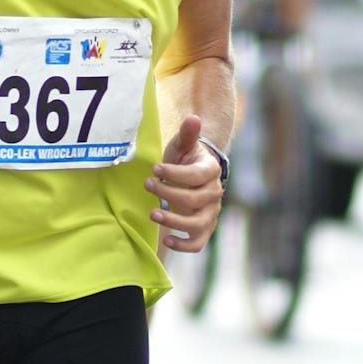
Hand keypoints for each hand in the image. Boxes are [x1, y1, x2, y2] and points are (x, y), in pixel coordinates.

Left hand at [147, 114, 224, 253]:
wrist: (193, 176)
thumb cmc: (185, 159)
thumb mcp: (183, 145)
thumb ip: (187, 134)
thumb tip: (193, 118)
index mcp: (211, 171)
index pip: (197, 175)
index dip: (175, 173)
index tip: (155, 168)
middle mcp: (215, 193)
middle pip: (194, 200)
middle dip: (167, 193)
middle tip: (147, 184)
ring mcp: (210, 213)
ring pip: (197, 224)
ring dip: (173, 221)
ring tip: (152, 213)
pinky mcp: (203, 229)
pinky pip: (198, 243)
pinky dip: (184, 245)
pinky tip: (166, 239)